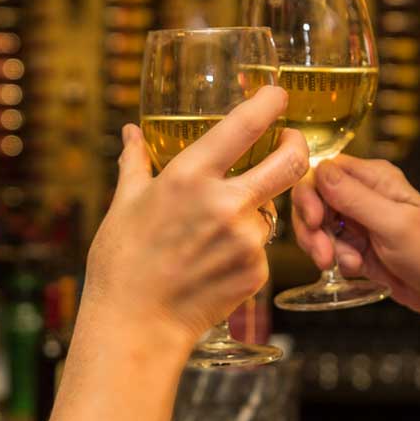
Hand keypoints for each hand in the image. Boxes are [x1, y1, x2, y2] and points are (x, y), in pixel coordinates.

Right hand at [83, 86, 308, 345]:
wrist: (135, 325)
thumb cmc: (122, 264)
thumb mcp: (124, 204)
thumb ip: (135, 162)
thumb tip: (131, 132)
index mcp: (189, 177)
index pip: (245, 125)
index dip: (269, 103)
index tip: (276, 94)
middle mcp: (225, 203)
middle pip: (290, 163)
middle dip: (297, 146)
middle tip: (290, 142)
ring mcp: (246, 240)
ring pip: (270, 210)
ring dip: (254, 211)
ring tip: (213, 234)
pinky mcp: (257, 272)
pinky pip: (262, 248)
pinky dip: (245, 249)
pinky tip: (214, 263)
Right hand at [291, 156, 419, 317]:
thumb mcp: (393, 224)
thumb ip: (354, 197)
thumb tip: (319, 169)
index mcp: (375, 177)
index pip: (323, 170)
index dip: (310, 194)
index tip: (314, 220)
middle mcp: (364, 195)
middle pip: (314, 199)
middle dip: (312, 227)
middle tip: (322, 252)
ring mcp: (360, 221)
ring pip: (318, 227)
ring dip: (323, 247)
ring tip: (346, 264)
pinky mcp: (358, 246)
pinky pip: (331, 248)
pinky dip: (337, 260)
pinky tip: (357, 269)